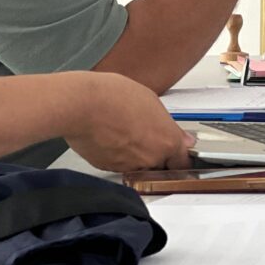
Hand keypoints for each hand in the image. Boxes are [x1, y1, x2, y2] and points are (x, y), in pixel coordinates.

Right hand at [64, 72, 194, 172]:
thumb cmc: (112, 96)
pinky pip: (119, 165)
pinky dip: (117, 155)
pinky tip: (111, 136)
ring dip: (136, 155)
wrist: (80, 105)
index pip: (184, 161)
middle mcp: (150, 158)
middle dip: (158, 155)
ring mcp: (129, 166)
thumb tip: (176, 134)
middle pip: (162, 166)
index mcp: (167, 141)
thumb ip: (167, 123)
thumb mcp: (149, 99)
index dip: (181, 156)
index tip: (179, 152)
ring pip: (140, 166)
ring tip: (124, 132)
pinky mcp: (109, 168)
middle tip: (147, 136)